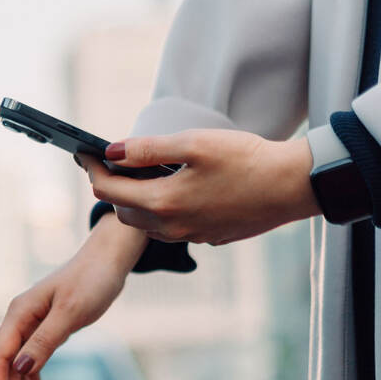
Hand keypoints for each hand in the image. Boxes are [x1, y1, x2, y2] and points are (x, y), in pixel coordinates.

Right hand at [0, 215, 146, 379]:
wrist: (108, 261)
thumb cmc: (91, 280)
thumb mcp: (71, 311)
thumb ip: (45, 340)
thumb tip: (21, 369)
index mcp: (18, 314)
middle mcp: (18, 323)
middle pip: (8, 371)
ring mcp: (29, 330)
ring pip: (19, 374)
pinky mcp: (44, 335)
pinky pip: (32, 369)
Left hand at [76, 130, 319, 244]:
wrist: (294, 185)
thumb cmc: (247, 159)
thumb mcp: (193, 143)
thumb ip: (146, 150)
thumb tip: (111, 152)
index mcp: (163, 203)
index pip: (110, 191)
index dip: (94, 170)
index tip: (86, 154)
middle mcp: (173, 227)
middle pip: (123, 211)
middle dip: (113, 188)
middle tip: (112, 163)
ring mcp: (192, 236)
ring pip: (147, 223)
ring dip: (136, 202)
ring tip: (140, 175)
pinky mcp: (209, 236)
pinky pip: (172, 227)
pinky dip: (162, 210)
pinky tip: (174, 190)